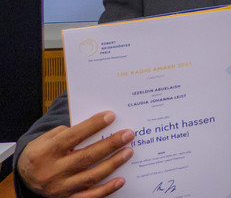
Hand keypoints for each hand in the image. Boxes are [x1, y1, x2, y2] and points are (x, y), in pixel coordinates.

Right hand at [17, 111, 133, 197]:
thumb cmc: (42, 152)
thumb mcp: (46, 139)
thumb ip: (67, 132)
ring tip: (128, 151)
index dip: (92, 125)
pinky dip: (106, 189)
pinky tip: (121, 180)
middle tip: (128, 134)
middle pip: (86, 156)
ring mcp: (60, 187)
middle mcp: (53, 171)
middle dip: (110, 144)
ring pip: (91, 176)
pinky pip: (90, 197)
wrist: (25, 177)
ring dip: (113, 164)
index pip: (72, 136)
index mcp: (46, 152)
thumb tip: (96, 126)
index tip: (111, 116)